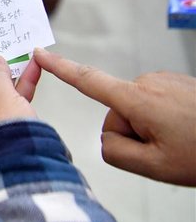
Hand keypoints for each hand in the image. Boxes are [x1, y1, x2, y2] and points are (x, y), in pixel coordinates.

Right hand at [34, 48, 195, 185]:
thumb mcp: (153, 166)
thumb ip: (114, 151)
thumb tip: (106, 136)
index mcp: (137, 100)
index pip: (89, 81)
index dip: (61, 69)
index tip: (40, 54)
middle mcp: (147, 82)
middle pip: (115, 113)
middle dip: (131, 133)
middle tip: (163, 149)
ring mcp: (163, 80)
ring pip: (134, 110)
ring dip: (148, 127)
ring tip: (178, 139)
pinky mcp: (174, 81)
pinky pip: (151, 103)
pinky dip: (160, 118)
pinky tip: (183, 129)